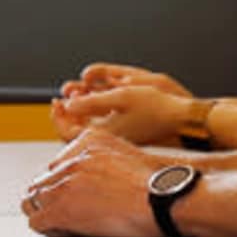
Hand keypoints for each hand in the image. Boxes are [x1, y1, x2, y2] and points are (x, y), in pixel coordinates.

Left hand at [21, 130, 167, 236]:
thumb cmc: (156, 183)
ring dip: (41, 210)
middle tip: (56, 208)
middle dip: (49, 195)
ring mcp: (65, 185)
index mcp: (88, 142)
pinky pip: (38, 220)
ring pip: (34, 199)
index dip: (62, 181)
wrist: (162, 199)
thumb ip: (107, 157)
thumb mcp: (130, 152)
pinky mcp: (63, 210)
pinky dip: (44, 227)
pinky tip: (56, 230)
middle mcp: (73, 160)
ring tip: (51, 219)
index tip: (67, 191)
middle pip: (43, 180)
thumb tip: (103, 175)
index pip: (57, 163)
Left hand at [53, 61, 184, 132]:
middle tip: (61, 99)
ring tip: (76, 95)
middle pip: (74, 134)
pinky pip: (97, 129)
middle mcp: (108, 141)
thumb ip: (91, 102)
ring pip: (85, 130)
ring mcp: (115, 140)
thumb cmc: (155, 107)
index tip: (56, 100)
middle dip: (65, 115)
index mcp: (104, 135)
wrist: (180, 118)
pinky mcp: (122, 136)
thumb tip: (67, 105)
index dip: (59, 117)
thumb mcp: (120, 97)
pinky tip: (92, 101)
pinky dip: (89, 116)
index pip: (68, 133)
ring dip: (78, 113)